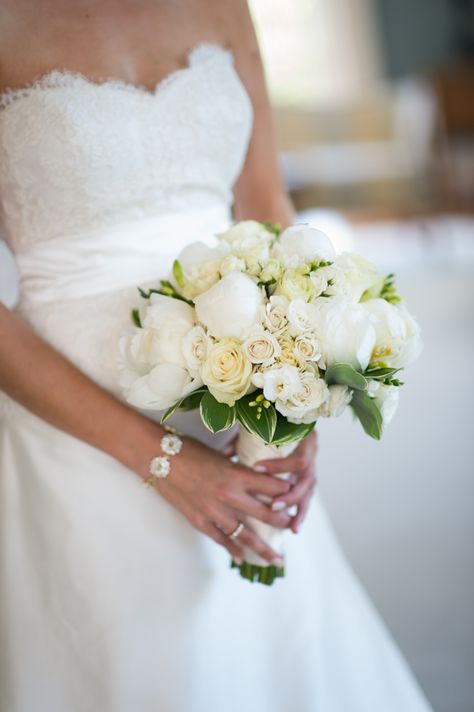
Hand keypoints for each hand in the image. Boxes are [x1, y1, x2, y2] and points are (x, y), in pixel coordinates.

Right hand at [153, 434, 294, 565]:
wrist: (160, 458)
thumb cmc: (190, 451)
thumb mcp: (221, 454)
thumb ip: (239, 467)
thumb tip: (257, 471)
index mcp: (236, 474)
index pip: (271, 486)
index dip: (285, 491)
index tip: (294, 495)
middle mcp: (229, 494)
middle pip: (264, 513)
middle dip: (281, 522)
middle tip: (291, 526)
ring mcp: (214, 511)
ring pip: (245, 535)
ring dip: (262, 547)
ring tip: (276, 557)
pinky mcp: (200, 521)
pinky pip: (221, 540)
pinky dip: (233, 550)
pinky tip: (242, 557)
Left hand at [252, 430, 317, 533]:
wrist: (295, 420)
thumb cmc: (273, 422)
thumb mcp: (258, 427)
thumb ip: (243, 440)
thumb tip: (224, 454)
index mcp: (304, 438)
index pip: (296, 458)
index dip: (278, 466)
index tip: (257, 469)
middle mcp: (311, 453)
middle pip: (306, 479)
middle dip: (290, 495)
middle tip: (273, 506)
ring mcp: (312, 467)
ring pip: (309, 491)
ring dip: (298, 509)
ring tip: (290, 526)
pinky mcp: (308, 480)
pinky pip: (307, 498)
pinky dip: (301, 513)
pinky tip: (294, 528)